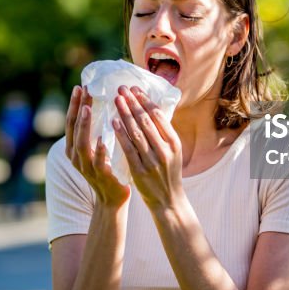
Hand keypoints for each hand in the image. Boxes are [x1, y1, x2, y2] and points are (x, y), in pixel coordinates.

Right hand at [65, 85, 129, 208]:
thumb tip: (101, 104)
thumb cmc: (107, 168)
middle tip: (84, 90)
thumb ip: (95, 131)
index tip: (80, 86)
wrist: (112, 198)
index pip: (71, 122)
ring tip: (88, 108)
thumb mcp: (96, 148)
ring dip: (84, 125)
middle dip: (78, 108)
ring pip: (82, 143)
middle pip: (74, 128)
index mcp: (73, 148)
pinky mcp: (100, 176)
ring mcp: (86, 167)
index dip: (75, 104)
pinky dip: (100, 150)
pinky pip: (98, 162)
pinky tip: (103, 138)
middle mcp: (76, 156)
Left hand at [113, 85, 184, 213]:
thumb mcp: (173, 151)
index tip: (135, 88)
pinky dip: (121, 134)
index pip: (159, 116)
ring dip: (125, 114)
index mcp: (174, 142)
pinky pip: (128, 149)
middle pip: (147, 121)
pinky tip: (113, 122)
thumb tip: (151, 109)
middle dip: (133, 103)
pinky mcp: (140, 171)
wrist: (168, 201)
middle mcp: (165, 150)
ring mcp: (152, 161)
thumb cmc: (168, 173)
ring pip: (137, 132)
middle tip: (122, 88)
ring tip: (117, 100)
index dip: (146, 100)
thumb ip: (163, 133)